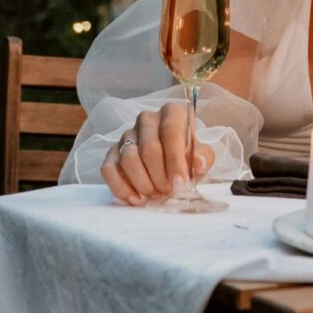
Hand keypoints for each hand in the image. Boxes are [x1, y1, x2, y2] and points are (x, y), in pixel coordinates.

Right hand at [100, 102, 214, 206]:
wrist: (171, 159)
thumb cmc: (187, 155)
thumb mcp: (200, 154)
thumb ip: (203, 157)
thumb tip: (198, 162)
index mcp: (171, 113)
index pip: (170, 132)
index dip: (175, 160)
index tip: (180, 182)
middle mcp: (147, 120)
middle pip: (149, 148)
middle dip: (159, 175)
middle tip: (168, 191)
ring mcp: (127, 135)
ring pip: (128, 159)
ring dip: (143, 183)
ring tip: (155, 195)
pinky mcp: (112, 152)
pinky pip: (109, 169)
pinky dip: (121, 188)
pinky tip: (136, 199)